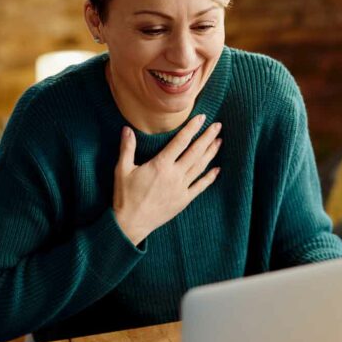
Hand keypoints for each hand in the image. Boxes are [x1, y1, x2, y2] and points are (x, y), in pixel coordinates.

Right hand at [113, 115, 222, 244]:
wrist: (131, 223)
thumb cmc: (125, 196)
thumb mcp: (122, 170)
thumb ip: (127, 148)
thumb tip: (127, 129)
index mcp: (160, 165)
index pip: (180, 142)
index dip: (192, 128)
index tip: (202, 118)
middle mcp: (174, 175)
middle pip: (195, 152)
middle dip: (207, 137)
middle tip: (218, 126)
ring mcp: (181, 188)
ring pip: (200, 167)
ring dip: (211, 153)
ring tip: (219, 141)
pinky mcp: (184, 200)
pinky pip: (200, 187)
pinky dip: (210, 177)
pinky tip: (217, 169)